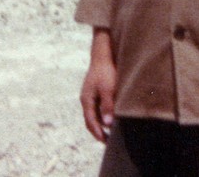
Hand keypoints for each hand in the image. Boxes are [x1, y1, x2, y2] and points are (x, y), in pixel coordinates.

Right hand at [80, 28, 116, 142]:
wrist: (103, 55)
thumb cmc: (105, 71)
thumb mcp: (107, 89)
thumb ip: (107, 106)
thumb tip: (107, 124)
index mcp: (86, 100)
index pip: (90, 122)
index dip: (97, 133)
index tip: (106, 142)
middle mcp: (86, 99)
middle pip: (91, 120)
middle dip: (98, 131)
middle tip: (108, 141)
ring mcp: (90, 95)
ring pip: (94, 114)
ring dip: (101, 123)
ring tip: (111, 131)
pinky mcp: (96, 91)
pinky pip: (97, 107)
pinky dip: (103, 115)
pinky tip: (112, 116)